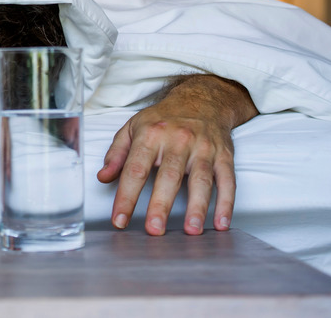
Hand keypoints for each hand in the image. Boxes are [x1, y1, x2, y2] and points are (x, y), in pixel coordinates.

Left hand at [96, 75, 255, 235]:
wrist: (202, 99)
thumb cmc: (163, 119)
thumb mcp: (133, 127)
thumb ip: (117, 153)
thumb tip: (103, 177)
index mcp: (151, 135)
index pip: (135, 169)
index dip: (126, 196)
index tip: (119, 220)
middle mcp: (178, 140)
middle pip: (169, 176)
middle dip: (161, 205)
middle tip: (154, 230)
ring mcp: (204, 148)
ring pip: (201, 180)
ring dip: (198, 207)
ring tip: (192, 231)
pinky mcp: (224, 156)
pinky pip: (227, 180)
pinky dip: (226, 203)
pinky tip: (221, 223)